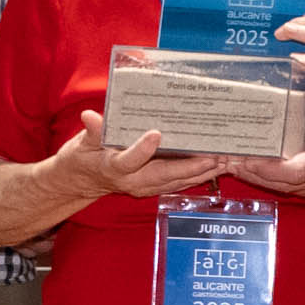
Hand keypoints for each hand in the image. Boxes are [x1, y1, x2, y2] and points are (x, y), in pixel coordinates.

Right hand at [51, 112, 235, 202]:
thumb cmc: (83, 158)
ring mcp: (144, 187)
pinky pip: (178, 183)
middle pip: (163, 175)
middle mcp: (133, 181)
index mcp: (114, 166)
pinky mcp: (153, 187)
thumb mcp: (82, 143)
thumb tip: (89, 116)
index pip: (129, 160)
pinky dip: (197, 176)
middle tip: (213, 156)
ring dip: (200, 173)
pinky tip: (215, 168)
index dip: (142, 149)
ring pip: (176, 181)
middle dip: (189, 167)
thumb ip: (92, 131)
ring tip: (223, 161)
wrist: (82, 182)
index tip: (155, 134)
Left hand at [226, 45, 304, 196]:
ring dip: (267, 181)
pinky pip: (302, 187)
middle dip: (256, 176)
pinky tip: (266, 170)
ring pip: (293, 190)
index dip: (265, 169)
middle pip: (286, 186)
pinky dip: (281, 181)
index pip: (293, 173)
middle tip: (231, 162)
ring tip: (242, 166)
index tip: (245, 158)